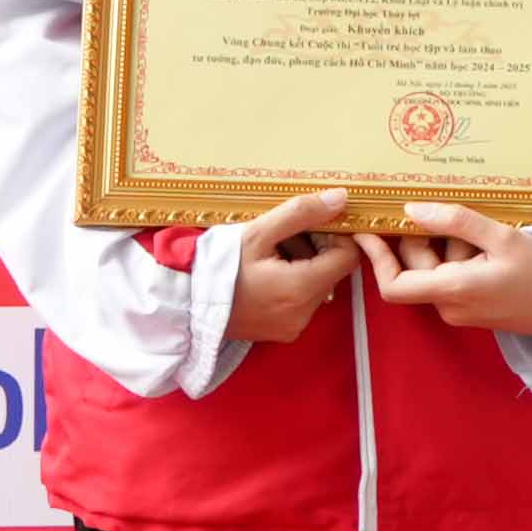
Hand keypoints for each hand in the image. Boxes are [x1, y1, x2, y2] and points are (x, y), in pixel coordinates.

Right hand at [204, 189, 363, 352]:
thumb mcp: (258, 231)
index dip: (336, 235)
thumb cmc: (217, 265)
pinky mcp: (283, 331)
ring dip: (302, 264)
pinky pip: (302, 301)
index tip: (311, 223)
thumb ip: (302, 213)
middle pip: (332, 271)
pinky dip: (292, 282)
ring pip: (317, 285)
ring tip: (268, 252)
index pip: (347, 257)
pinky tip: (265, 272)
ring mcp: (293, 326)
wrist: (184, 302)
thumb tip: (341, 199)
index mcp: (300, 289)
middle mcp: (303, 314)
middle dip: (314, 247)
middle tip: (281, 235)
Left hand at [359, 202, 531, 341]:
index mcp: (453, 290)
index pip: (394, 285)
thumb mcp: (502, 237)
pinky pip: (454, 277)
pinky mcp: (476, 308)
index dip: (375, 259)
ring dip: (450, 245)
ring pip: (437, 270)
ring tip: (486, 233)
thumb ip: (456, 222)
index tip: (366, 230)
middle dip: (428, 238)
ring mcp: (463, 310)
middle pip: (417, 268)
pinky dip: (461, 256)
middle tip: (458, 215)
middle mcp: (451, 306)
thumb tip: (412, 209)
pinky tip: (488, 244)